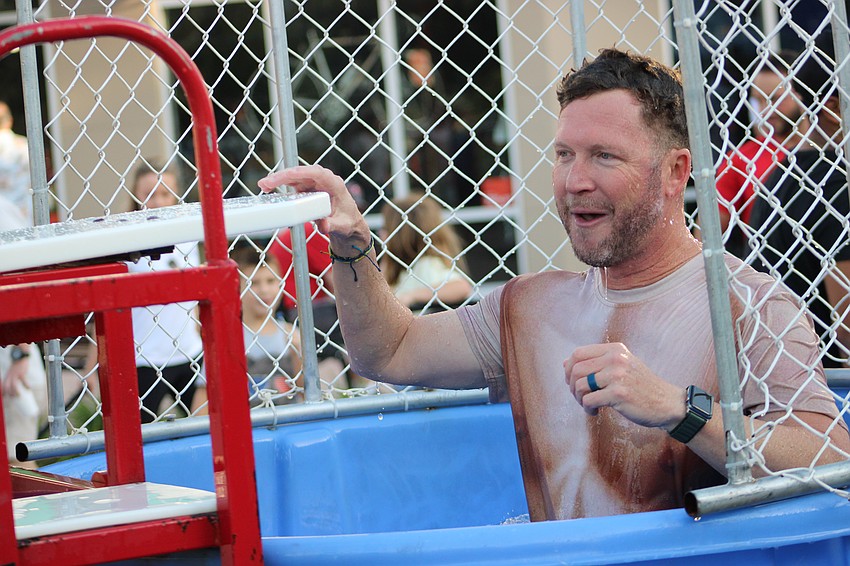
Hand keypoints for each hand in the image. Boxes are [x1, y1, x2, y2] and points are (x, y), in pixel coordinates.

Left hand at [2, 355, 28, 396]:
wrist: (20, 357)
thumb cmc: (17, 365)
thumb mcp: (11, 371)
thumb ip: (11, 377)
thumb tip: (14, 384)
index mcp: (7, 376)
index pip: (3, 385)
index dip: (3, 391)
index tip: (5, 395)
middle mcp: (10, 376)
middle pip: (7, 387)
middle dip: (9, 393)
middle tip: (13, 397)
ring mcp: (16, 375)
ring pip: (14, 385)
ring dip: (15, 392)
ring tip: (18, 395)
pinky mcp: (22, 373)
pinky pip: (24, 381)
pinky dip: (26, 386)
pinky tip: (28, 388)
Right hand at [258, 165, 368, 243]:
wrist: (348, 224)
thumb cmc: (348, 222)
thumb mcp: (342, 226)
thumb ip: (333, 225)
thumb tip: (324, 226)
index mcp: (335, 184)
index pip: (317, 173)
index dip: (301, 172)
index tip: (287, 175)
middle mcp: (324, 180)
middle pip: (302, 173)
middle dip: (283, 176)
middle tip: (265, 183)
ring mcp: (315, 183)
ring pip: (295, 177)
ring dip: (279, 179)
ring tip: (263, 186)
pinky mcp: (309, 188)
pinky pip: (293, 184)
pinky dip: (281, 185)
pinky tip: (269, 189)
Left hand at [564, 342, 684, 429]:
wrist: (667, 403)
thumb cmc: (641, 386)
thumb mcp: (621, 367)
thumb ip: (596, 363)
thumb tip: (565, 363)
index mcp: (615, 350)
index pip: (578, 353)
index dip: (569, 368)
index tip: (572, 381)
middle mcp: (616, 359)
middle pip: (576, 369)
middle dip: (572, 386)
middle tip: (580, 397)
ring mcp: (617, 375)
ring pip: (580, 385)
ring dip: (579, 399)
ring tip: (588, 405)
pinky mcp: (619, 394)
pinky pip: (589, 400)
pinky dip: (587, 409)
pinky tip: (595, 412)